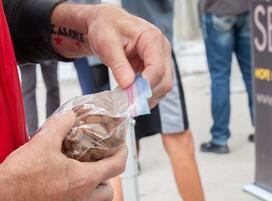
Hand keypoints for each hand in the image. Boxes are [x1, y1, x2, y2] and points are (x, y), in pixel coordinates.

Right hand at [0, 111, 126, 200]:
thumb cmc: (22, 171)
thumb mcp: (43, 140)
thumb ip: (60, 125)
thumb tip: (69, 116)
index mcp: (83, 180)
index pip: (115, 168)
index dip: (122, 155)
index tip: (121, 148)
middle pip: (107, 194)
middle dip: (107, 181)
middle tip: (96, 168)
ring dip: (85, 191)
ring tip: (71, 176)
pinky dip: (66, 200)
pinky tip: (52, 189)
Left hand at [50, 3, 172, 102]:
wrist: (107, 24)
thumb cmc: (106, 28)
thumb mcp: (107, 44)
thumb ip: (118, 65)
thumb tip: (128, 86)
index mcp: (152, 38)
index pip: (157, 68)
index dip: (146, 86)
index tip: (131, 97)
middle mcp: (162, 48)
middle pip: (164, 80)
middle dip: (147, 94)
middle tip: (128, 104)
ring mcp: (161, 59)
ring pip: (163, 87)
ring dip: (147, 97)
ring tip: (128, 101)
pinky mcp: (156, 68)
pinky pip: (157, 87)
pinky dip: (146, 95)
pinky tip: (132, 96)